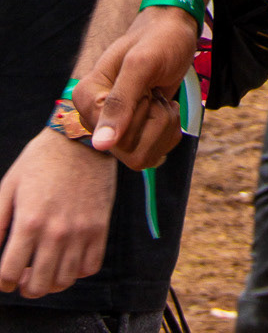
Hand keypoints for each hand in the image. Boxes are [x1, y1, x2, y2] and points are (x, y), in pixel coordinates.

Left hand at [0, 129, 115, 297]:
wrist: (82, 136)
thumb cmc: (41, 159)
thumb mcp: (9, 186)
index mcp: (29, 221)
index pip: (9, 275)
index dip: (2, 282)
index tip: (5, 276)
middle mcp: (56, 231)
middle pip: (37, 286)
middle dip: (24, 287)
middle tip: (23, 276)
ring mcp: (81, 231)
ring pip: (64, 281)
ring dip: (50, 282)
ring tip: (45, 268)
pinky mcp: (100, 226)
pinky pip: (90, 267)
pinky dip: (77, 271)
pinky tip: (68, 258)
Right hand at [73, 8, 198, 170]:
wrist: (175, 31)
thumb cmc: (159, 39)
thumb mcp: (142, 63)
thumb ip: (120, 102)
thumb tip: (100, 145)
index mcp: (86, 98)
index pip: (113, 139)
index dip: (140, 114)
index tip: (143, 86)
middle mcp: (95, 118)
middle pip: (130, 152)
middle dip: (155, 120)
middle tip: (154, 90)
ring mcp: (115, 129)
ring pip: (143, 156)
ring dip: (164, 125)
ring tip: (159, 97)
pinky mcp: (134, 135)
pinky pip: (155, 154)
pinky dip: (170, 130)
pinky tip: (165, 106)